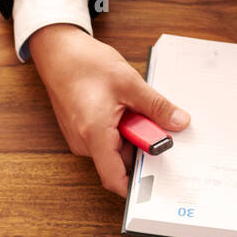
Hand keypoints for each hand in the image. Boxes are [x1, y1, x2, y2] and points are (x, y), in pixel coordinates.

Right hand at [29, 24, 189, 194]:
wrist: (57, 51)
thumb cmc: (84, 64)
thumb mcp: (129, 82)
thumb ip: (156, 107)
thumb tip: (179, 122)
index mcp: (94, 135)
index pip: (114, 179)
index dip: (136, 186)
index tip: (157, 181)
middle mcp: (83, 143)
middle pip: (119, 161)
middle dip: (140, 145)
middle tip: (150, 121)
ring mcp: (80, 139)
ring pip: (113, 149)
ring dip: (129, 133)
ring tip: (130, 107)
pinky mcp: (81, 132)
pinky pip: (105, 140)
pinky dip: (119, 128)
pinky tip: (120, 106)